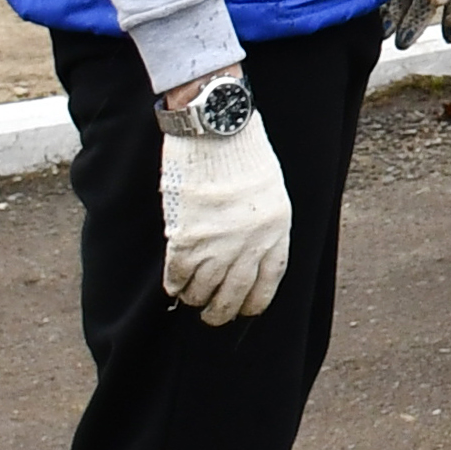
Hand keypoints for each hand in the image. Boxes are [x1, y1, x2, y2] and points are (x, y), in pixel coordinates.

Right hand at [156, 97, 293, 320]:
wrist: (218, 133)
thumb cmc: (244, 155)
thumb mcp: (270, 192)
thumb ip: (261, 225)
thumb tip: (247, 254)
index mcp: (277, 231)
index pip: (268, 282)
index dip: (255, 301)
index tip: (245, 310)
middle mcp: (250, 244)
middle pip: (235, 294)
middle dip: (222, 311)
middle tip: (212, 316)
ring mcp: (218, 244)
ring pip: (204, 290)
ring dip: (196, 299)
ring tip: (192, 299)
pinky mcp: (187, 238)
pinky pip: (178, 275)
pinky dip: (174, 284)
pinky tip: (174, 285)